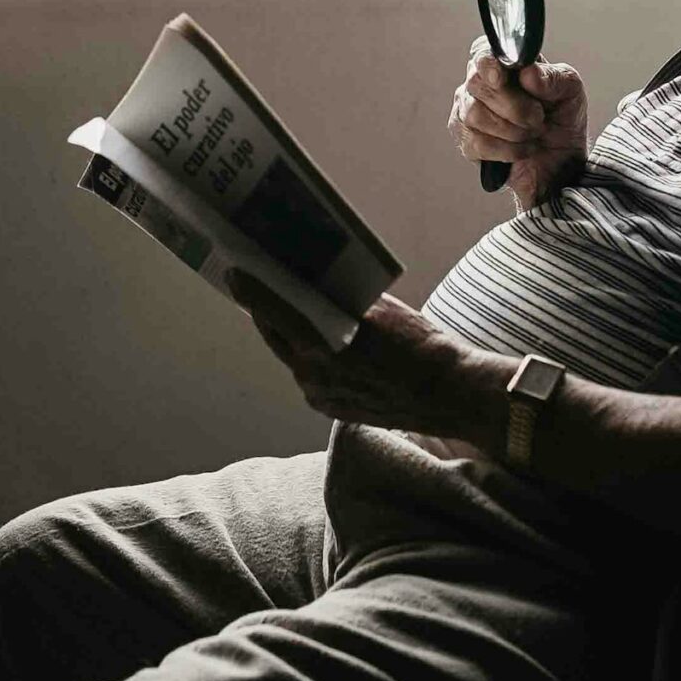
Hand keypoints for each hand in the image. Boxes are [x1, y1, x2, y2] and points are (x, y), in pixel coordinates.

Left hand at [228, 271, 503, 441]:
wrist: (447, 393)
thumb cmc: (419, 343)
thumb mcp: (379, 308)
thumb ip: (340, 299)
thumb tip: (313, 282)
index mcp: (322, 344)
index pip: (273, 311)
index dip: (251, 290)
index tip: (234, 272)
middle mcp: (313, 373)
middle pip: (275, 335)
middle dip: (265, 310)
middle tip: (255, 285)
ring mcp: (319, 394)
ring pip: (291, 356)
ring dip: (288, 333)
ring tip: (287, 309)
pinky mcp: (329, 408)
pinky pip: (309, 376)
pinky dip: (307, 356)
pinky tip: (315, 341)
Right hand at [449, 38, 587, 206]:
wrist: (562, 160)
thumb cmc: (560, 117)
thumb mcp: (569, 91)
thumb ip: (552, 78)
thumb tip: (528, 72)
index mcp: (503, 63)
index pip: (482, 52)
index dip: (487, 64)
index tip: (500, 77)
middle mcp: (480, 84)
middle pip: (477, 84)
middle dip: (513, 105)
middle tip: (538, 116)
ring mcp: (467, 113)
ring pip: (474, 115)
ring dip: (513, 129)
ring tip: (532, 132)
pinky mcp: (467, 143)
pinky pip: (477, 143)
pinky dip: (508, 150)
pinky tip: (522, 149)